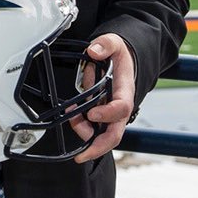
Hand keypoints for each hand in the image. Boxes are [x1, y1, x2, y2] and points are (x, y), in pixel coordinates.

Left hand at [70, 33, 135, 163]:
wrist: (124, 60)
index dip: (107, 114)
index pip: (121, 107)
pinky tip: (73, 115)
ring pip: (102, 133)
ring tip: (71, 119)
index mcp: (126, 90)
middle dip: (98, 146)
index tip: (91, 113)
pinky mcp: (103, 115)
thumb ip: (105, 44)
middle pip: (114, 134)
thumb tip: (93, 51)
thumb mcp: (115, 42)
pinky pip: (94, 127)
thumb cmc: (120, 54)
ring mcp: (112, 113)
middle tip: (81, 154)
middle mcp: (120, 107)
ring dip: (85, 133)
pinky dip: (82, 126)